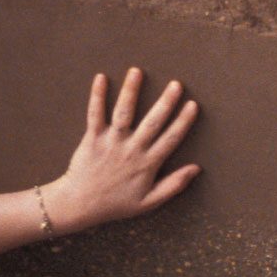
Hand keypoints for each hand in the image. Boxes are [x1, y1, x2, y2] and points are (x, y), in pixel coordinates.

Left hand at [39, 69, 201, 231]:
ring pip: (124, 113)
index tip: (193, 105)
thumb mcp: (148, 202)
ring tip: (137, 71)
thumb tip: (196, 168)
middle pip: (152, 122)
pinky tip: (101, 78)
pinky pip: (94, 114)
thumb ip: (173, 185)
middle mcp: (131, 150)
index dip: (183, 122)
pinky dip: (97, 96)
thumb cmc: (115, 204)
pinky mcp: (92, 138)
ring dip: (130, 91)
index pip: (170, 139)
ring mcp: (111, 142)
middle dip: (165, 102)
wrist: (80, 205)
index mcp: (147, 164)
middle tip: (176, 84)